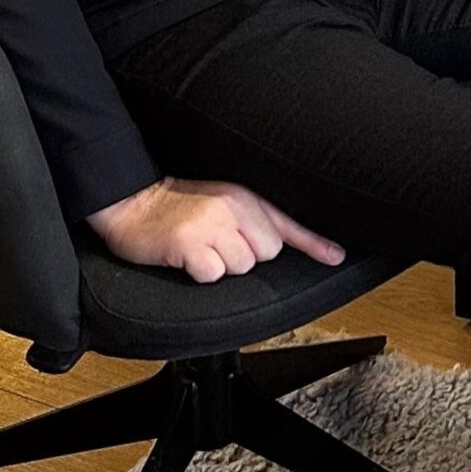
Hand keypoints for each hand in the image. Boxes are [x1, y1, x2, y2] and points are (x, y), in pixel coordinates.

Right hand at [90, 176, 344, 282]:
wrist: (133, 202)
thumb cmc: (181, 207)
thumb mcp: (226, 202)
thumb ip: (258, 221)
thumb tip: (290, 243)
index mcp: (246, 197)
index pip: (288, 224)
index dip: (315, 243)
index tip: (337, 256)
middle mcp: (234, 207)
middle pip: (267, 253)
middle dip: (246, 256)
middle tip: (218, 244)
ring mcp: (212, 224)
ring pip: (241, 266)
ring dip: (221, 266)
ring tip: (201, 248)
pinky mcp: (190, 243)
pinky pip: (213, 274)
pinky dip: (201, 273)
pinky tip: (187, 258)